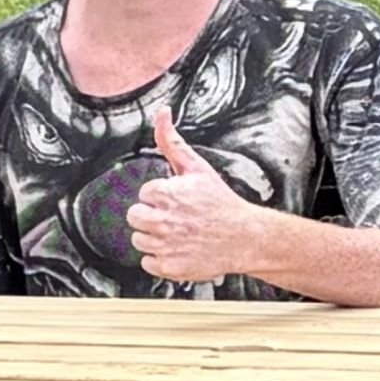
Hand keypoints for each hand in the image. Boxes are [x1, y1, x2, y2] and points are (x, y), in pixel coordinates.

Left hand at [124, 109, 266, 284]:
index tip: (177, 200)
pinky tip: (177, 249)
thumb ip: (172, 141)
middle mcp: (163, 220)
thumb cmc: (221, 202)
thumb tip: (161, 114)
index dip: (161, 196)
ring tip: (177, 233)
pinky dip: (160, 259)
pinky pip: (147, 262)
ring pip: (138, 240)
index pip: (144, 194)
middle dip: (151, 215)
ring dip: (154, 237)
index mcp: (167, 193)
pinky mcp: (169, 267)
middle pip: (134, 217)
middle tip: (173, 217)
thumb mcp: (197, 167)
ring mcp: (166, 245)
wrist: (245, 236)